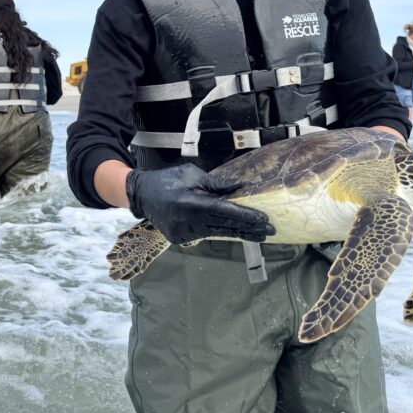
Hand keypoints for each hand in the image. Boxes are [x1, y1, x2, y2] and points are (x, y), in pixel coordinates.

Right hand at [125, 163, 274, 243]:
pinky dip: (219, 231)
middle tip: (270, 230)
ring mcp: (182, 233)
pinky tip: (235, 231)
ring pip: (216, 233)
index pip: (223, 211)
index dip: (244, 216)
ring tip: (258, 233)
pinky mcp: (179, 239)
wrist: (141, 195)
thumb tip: (239, 186)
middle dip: (248, 228)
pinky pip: (205, 234)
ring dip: (238, 232)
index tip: (263, 219)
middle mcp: (187, 221)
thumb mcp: (191, 174)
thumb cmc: (168, 180)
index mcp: (190, 203)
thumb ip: (215, 184)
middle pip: (224, 226)